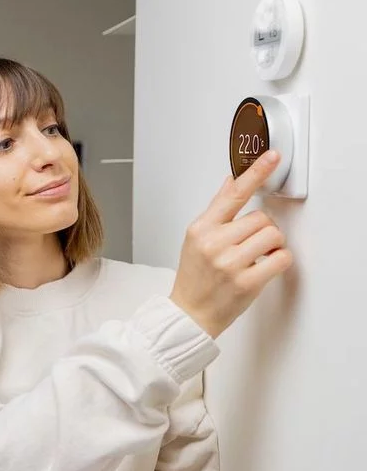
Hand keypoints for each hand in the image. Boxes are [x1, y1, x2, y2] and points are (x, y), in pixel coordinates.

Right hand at [169, 150, 293, 337]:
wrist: (189, 313)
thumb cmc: (194, 277)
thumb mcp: (196, 239)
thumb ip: (216, 210)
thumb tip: (231, 182)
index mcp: (201, 228)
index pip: (233, 194)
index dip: (256, 173)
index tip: (272, 157)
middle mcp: (214, 243)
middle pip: (261, 218)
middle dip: (262, 230)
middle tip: (249, 245)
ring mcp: (230, 263)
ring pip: (273, 236)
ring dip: (271, 246)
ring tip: (254, 258)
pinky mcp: (246, 282)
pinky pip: (281, 258)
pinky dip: (279, 262)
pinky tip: (263, 268)